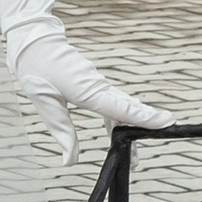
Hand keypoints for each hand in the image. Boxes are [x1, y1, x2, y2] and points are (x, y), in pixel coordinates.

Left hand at [6, 29, 175, 164]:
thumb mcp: (44, 103)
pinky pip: (115, 101)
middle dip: (142, 131)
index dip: (145, 117)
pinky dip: (123, 115)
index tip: (168, 122)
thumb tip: (69, 161)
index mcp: (88, 90)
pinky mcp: (95, 82)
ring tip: (133, 154)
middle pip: (128, 111)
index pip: (122, 108)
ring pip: (124, 106)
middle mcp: (99, 86)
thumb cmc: (37, 68)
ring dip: (133, 126)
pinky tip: (121, 129)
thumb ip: (62, 131)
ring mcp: (99, 83)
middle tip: (143, 159)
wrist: (34, 40)